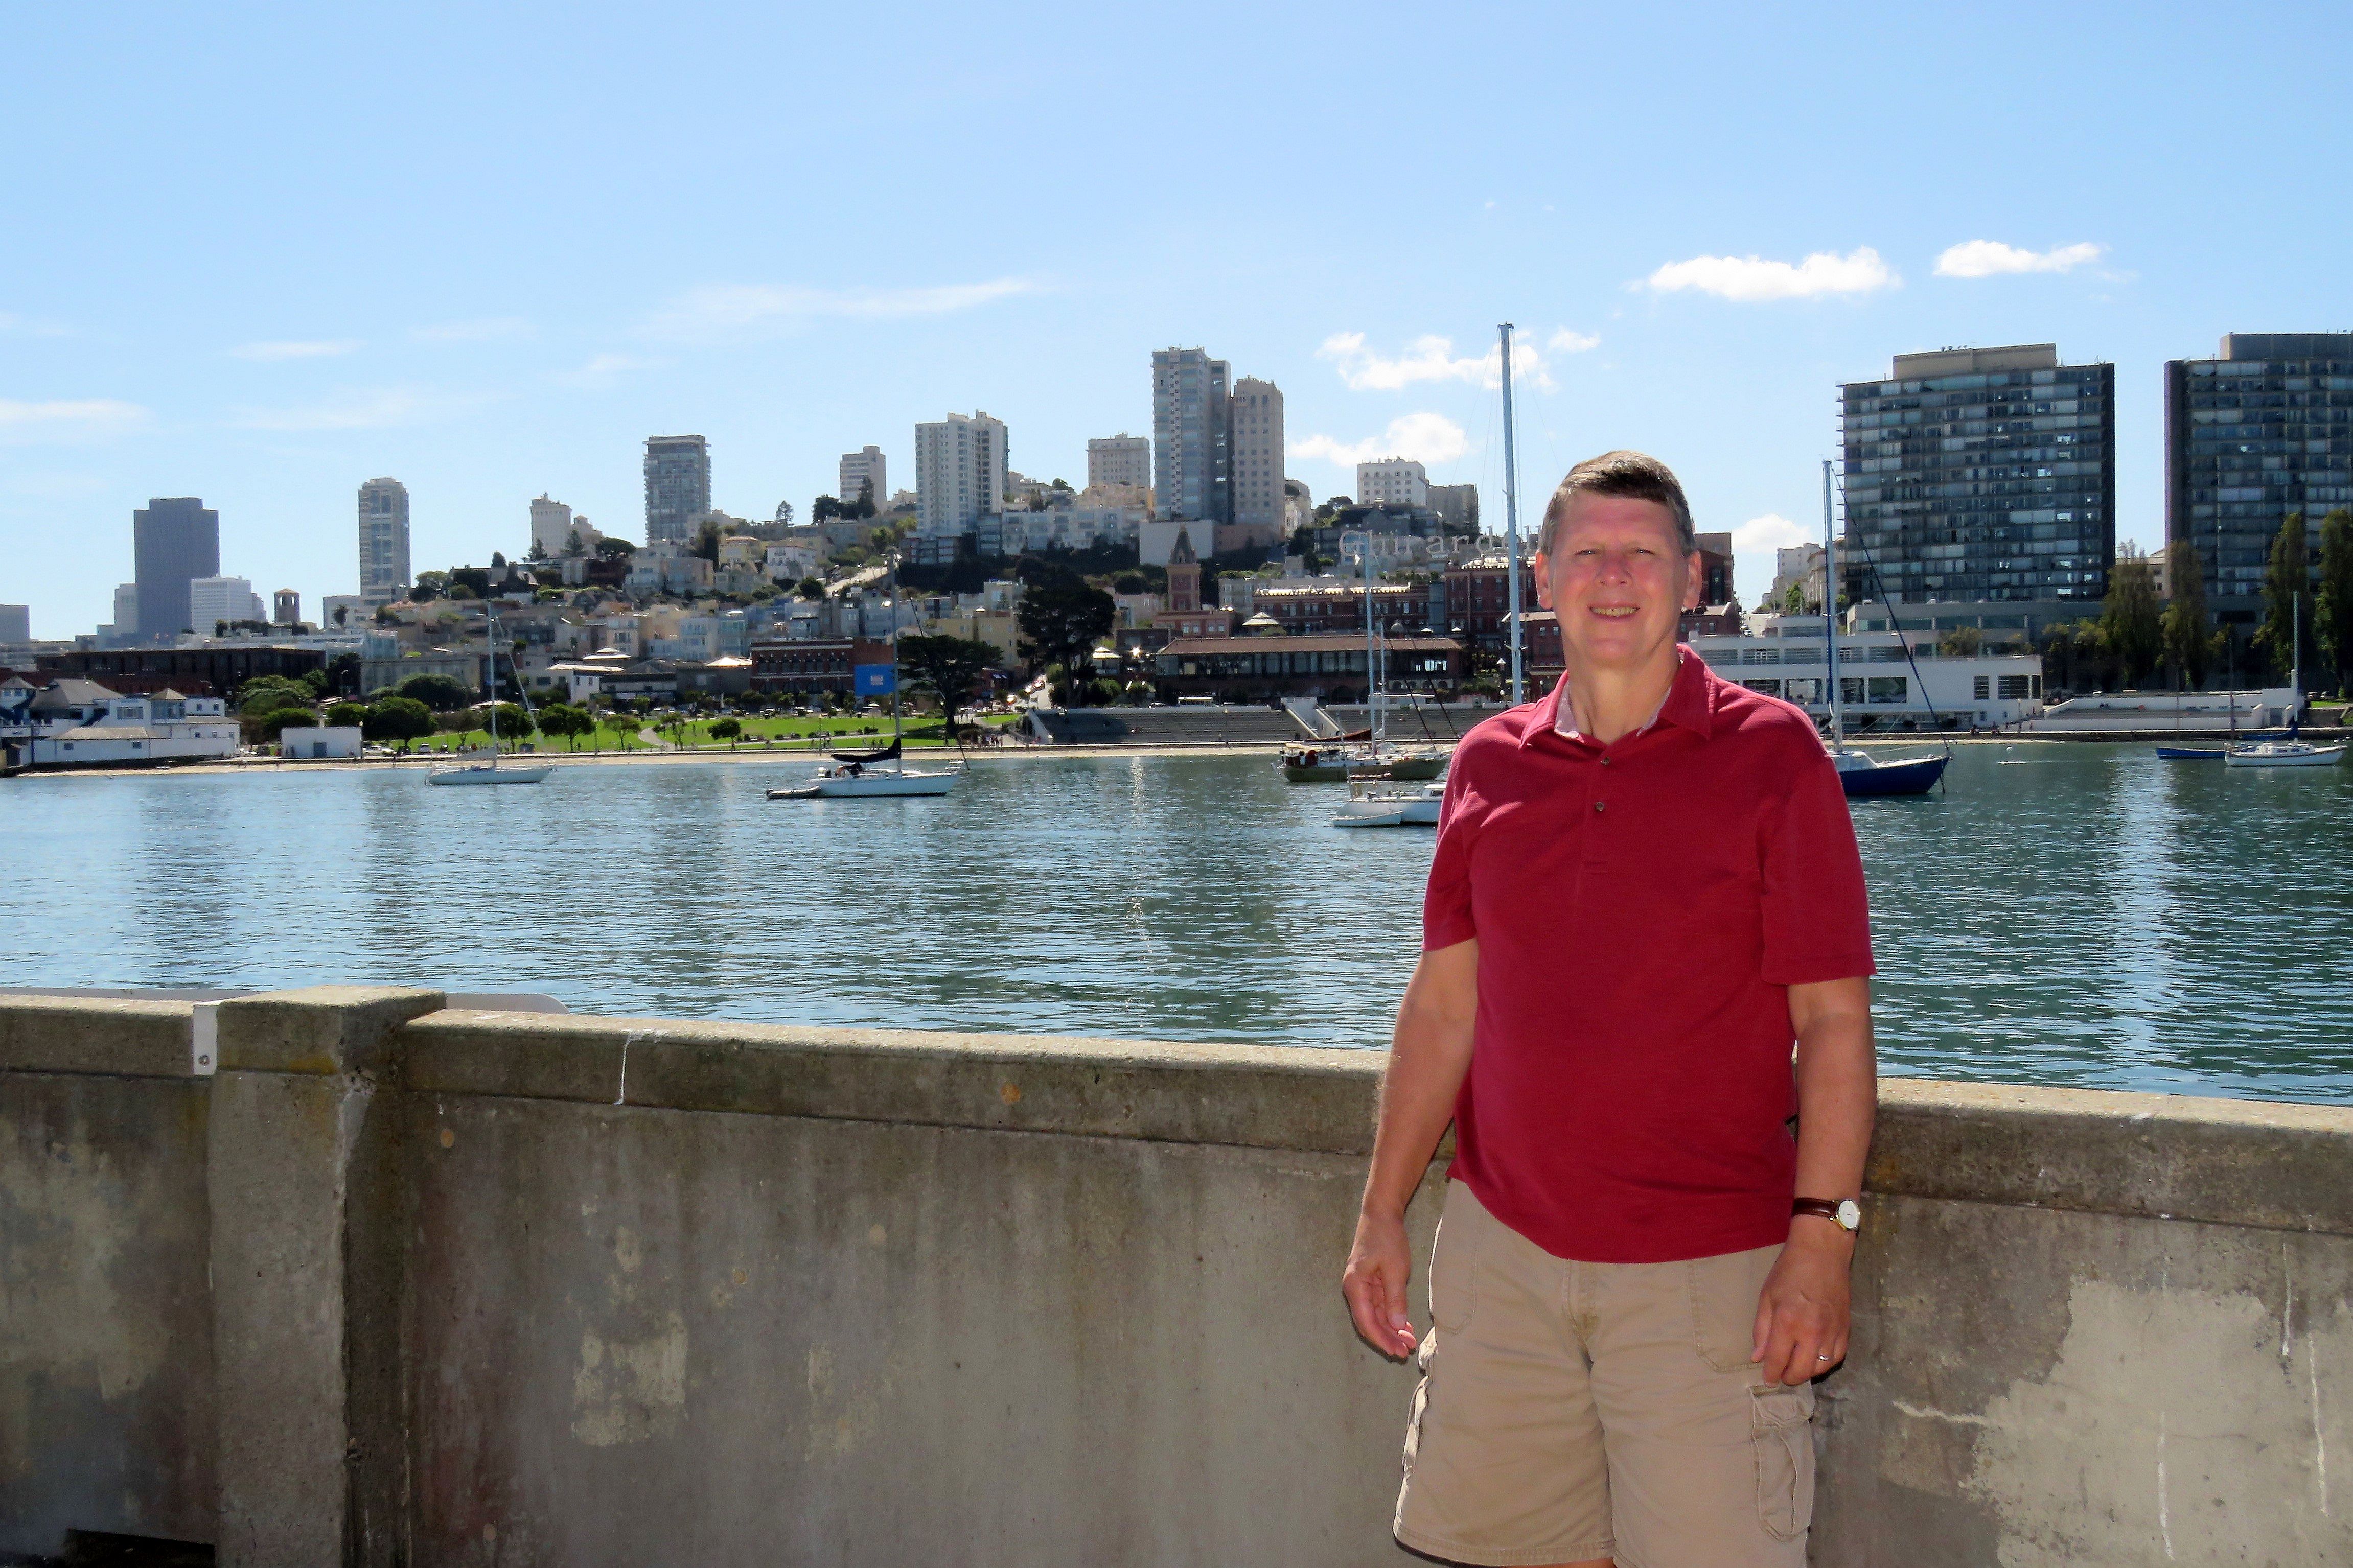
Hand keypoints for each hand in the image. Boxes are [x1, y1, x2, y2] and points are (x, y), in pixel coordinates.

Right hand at [1342, 1209, 1418, 1358]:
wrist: (1381, 1214)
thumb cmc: (1386, 1238)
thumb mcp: (1395, 1269)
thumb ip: (1395, 1299)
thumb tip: (1397, 1326)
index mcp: (1355, 1286)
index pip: (1366, 1321)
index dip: (1381, 1338)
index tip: (1396, 1351)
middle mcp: (1354, 1289)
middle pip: (1369, 1322)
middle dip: (1387, 1338)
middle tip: (1406, 1351)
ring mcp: (1362, 1287)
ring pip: (1375, 1316)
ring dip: (1391, 1329)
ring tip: (1409, 1342)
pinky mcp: (1370, 1283)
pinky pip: (1379, 1306)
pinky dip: (1391, 1317)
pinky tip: (1405, 1327)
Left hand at [1751, 1225, 1851, 1383]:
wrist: (1822, 1253)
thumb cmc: (1789, 1271)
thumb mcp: (1767, 1297)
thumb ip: (1762, 1330)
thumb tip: (1758, 1358)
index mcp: (1788, 1322)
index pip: (1778, 1360)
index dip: (1771, 1374)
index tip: (1767, 1380)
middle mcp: (1812, 1332)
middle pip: (1801, 1371)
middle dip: (1788, 1377)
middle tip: (1780, 1374)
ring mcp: (1832, 1332)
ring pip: (1820, 1369)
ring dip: (1806, 1372)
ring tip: (1796, 1366)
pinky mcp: (1846, 1329)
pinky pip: (1837, 1358)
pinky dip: (1824, 1364)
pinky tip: (1814, 1359)